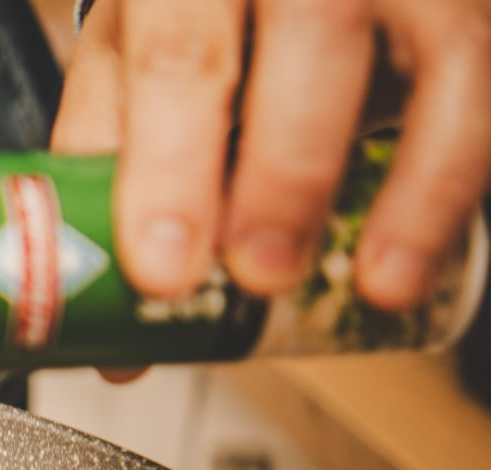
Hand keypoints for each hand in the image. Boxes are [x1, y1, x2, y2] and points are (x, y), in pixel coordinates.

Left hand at [54, 0, 490, 315]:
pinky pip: (481, 89)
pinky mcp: (470, 10)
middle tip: (261, 273)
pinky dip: (451, 182)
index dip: (170, 166)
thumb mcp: (126, 60)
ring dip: (412, 182)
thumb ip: (110, 177)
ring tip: (375, 280)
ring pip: (441, 53)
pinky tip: (412, 260)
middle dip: (287, 168)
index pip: (178, 52)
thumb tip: (117, 342)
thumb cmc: (191, 12)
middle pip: (313, 35)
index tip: (164, 269)